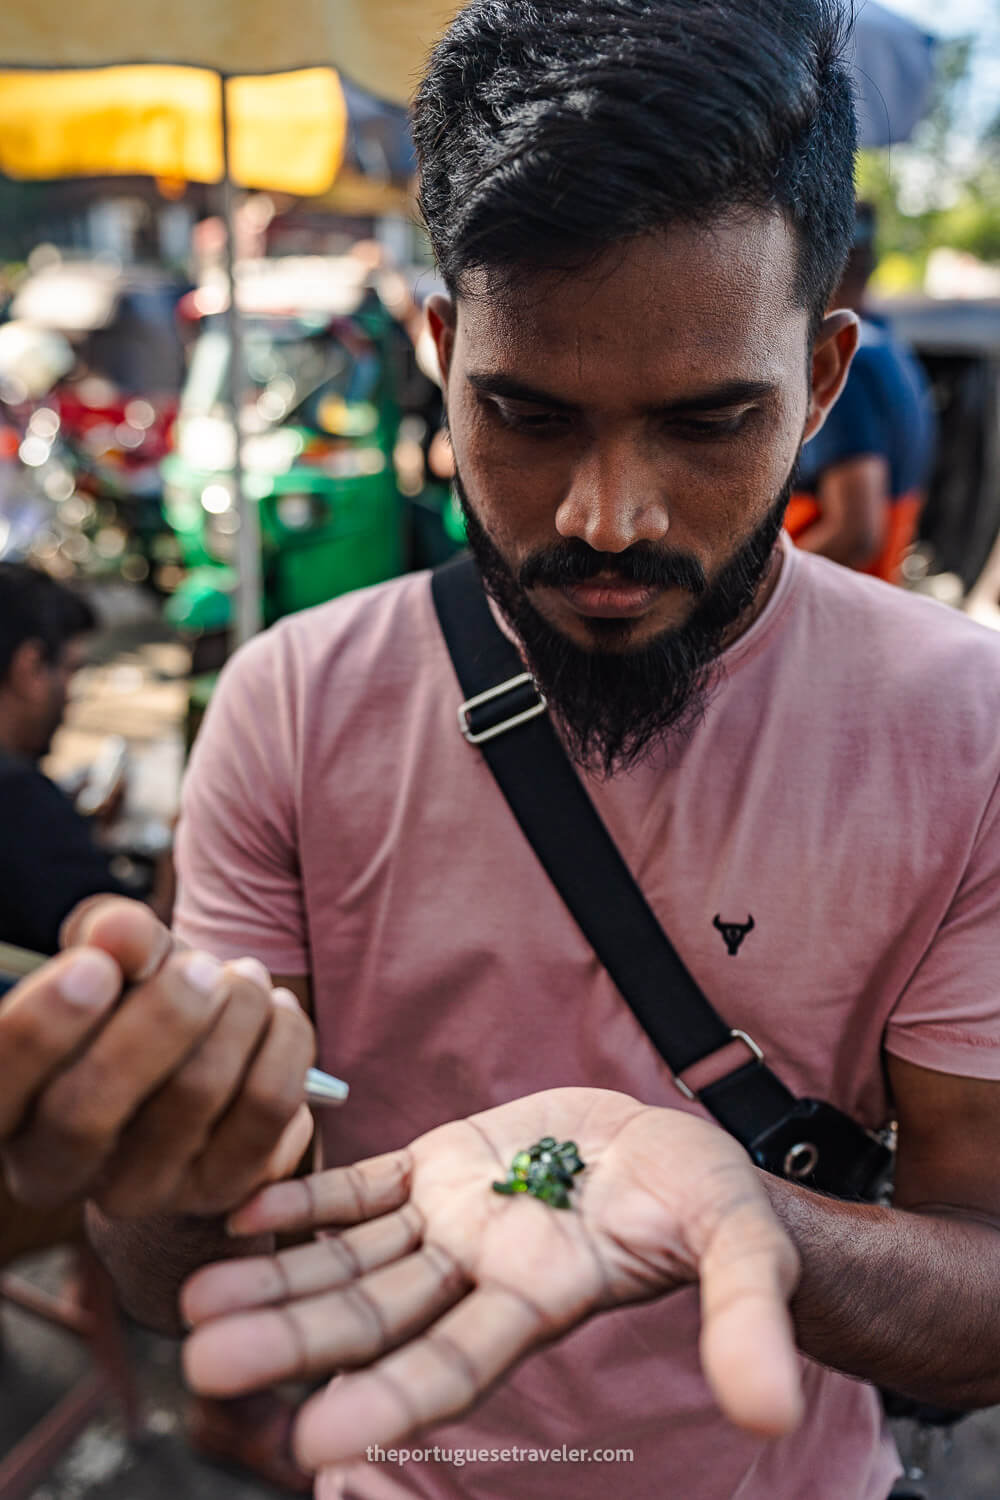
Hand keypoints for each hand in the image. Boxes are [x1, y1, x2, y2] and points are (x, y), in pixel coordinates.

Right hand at [0, 896, 314, 1217]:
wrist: (201, 1053)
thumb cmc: (138, 997)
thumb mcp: (114, 957)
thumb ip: (108, 935)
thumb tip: (119, 930)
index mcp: (8, 1108)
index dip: (39, 1030)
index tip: (94, 968)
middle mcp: (58, 1169)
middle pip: (89, 1110)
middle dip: (158, 1019)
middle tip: (199, 965)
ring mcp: (139, 1191)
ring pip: (191, 1097)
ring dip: (235, 1015)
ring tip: (245, 975)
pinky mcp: (220, 1190)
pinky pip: (266, 1110)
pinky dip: (283, 1042)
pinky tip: (277, 1008)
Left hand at [181, 1088, 801, 1472]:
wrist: (671, 1148)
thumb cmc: (712, 1204)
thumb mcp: (741, 1250)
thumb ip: (745, 1322)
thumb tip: (772, 1411)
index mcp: (541, 1299)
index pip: (457, 1361)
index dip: (390, 1399)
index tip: (312, 1441)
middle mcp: (478, 1271)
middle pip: (374, 1314)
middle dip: (292, 1338)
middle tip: (203, 1360)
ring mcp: (451, 1218)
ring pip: (350, 1255)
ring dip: (277, 1276)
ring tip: (193, 1301)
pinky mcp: (440, 1162)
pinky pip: (361, 1185)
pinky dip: (306, 1196)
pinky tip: (244, 1209)